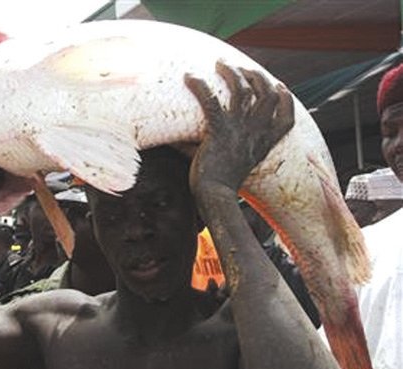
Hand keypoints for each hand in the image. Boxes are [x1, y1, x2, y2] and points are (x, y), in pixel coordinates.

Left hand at [186, 61, 293, 192]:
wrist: (216, 197)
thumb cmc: (221, 185)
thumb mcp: (237, 166)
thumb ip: (229, 149)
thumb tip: (195, 139)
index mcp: (265, 143)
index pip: (287, 117)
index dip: (286, 99)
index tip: (280, 86)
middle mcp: (257, 132)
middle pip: (266, 94)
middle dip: (256, 76)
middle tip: (241, 68)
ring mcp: (240, 129)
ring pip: (243, 90)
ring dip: (232, 72)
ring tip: (220, 63)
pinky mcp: (220, 130)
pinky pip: (211, 101)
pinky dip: (200, 86)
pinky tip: (190, 77)